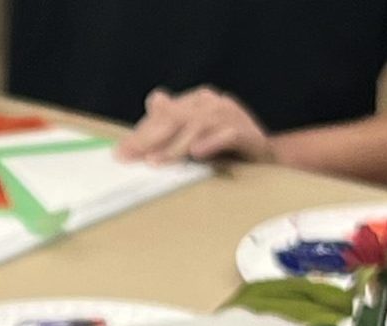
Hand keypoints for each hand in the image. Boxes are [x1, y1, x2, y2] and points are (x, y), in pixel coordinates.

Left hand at [118, 87, 273, 164]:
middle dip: (149, 138)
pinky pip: (227, 136)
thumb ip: (171, 128)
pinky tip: (197, 154)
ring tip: (154, 162)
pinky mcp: (248, 132)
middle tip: (129, 157)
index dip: (141, 132)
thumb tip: (152, 103)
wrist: (266, 158)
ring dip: (175, 145)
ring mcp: (231, 115)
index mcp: (197, 101)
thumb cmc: (224, 150)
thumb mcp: (192, 140)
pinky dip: (212, 143)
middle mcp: (212, 103)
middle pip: (176, 118)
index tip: (120, 153)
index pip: (163, 113)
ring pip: (198, 127)